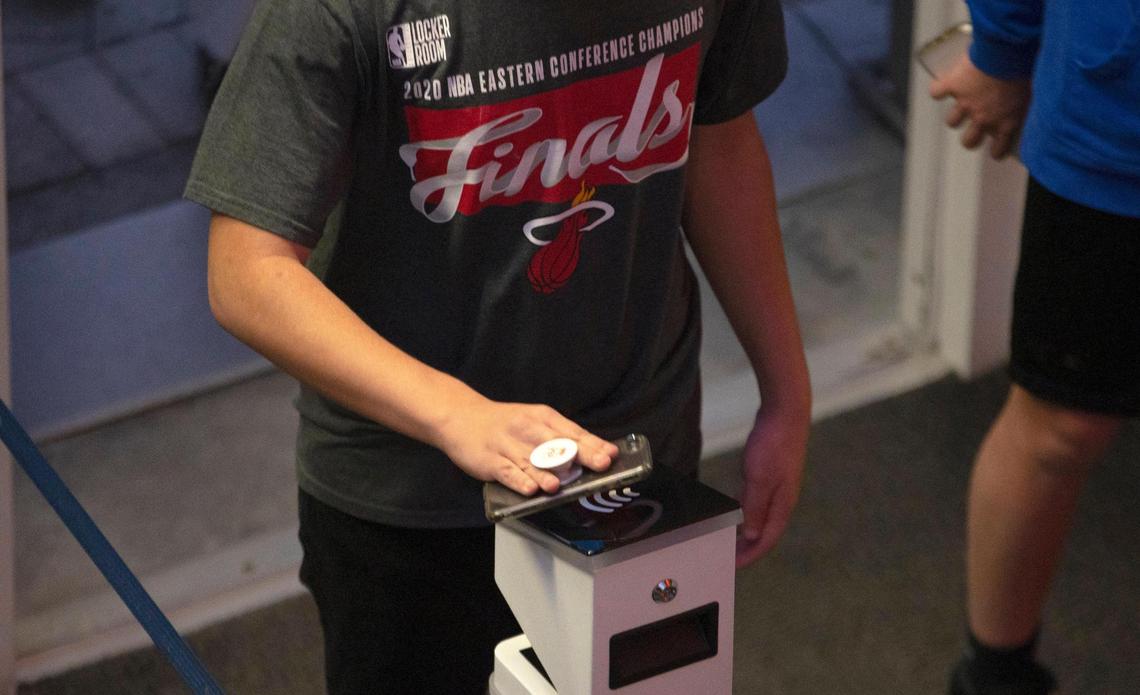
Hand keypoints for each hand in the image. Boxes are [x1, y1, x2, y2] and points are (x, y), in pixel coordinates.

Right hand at [435, 397, 617, 495]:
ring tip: (560, 485)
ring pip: (530, 461)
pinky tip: (530, 489)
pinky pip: (506, 472)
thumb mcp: (533, 421)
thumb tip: (593, 453)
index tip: (611, 454)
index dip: (593, 444)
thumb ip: (559, 437)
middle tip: (600, 464)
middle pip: (556, 444)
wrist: (460, 416)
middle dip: (580, 455)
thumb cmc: (505, 423)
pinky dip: (518, 481)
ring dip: (546, 473)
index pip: (572, 431)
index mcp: (542, 418)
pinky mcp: (490, 460)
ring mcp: (507, 445)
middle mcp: (527, 429)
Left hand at [736, 405, 809, 567]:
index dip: (749, 556)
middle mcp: (783, 499)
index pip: (765, 540)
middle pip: (764, 532)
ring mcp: (779, 486)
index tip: (732, 567)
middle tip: (727, 557)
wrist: (786, 413)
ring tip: (729, 539)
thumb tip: (751, 535)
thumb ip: (755, 508)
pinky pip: (758, 501)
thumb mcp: (759, 479)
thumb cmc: (774, 444)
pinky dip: (746, 511)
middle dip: (746, 548)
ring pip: (761, 516)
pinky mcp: (772, 474)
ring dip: (746, 530)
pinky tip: (735, 511)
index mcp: (783, 505)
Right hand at [929, 54, 1030, 159]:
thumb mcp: (1037, 91)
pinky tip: (943, 86)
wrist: (1009, 51)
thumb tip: (1042, 104)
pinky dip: (938, 89)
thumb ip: (1031, 103)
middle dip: (970, 138)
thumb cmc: (1028, 69)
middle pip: (969, 141)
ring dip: (956, 115)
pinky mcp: (952, 86)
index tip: (995, 151)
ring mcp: (966, 103)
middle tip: (974, 130)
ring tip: (960, 106)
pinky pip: (937, 92)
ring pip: (952, 121)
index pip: (999, 148)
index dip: (996, 150)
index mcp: (1007, 121)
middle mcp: (984, 118)